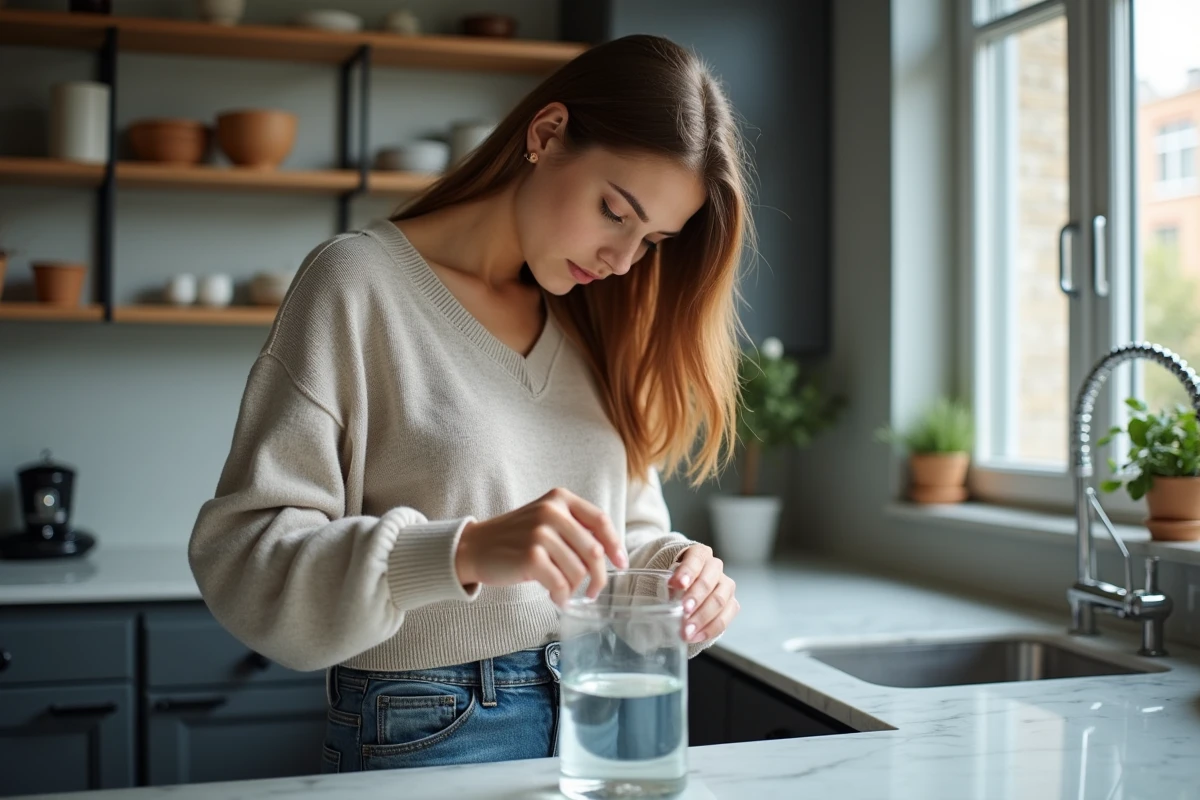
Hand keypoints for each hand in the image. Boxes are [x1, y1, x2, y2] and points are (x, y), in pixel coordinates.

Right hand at [454, 488, 628, 605]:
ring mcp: (541, 533)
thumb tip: (608, 555)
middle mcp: (552, 511)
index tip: (621, 563)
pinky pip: (561, 584)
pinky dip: (562, 596)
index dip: (615, 545)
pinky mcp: (531, 556)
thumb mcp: (545, 520)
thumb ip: (574, 529)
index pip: (600, 521)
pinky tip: (556, 598)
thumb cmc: (514, 538)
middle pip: (594, 551)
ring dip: (574, 589)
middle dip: (598, 577)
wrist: (474, 547)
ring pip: (578, 571)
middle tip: (593, 591)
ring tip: (563, 592)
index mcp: (560, 499)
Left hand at [667, 544, 738, 643]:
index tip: (676, 584)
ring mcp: (725, 586)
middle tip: (683, 610)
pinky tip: (695, 636)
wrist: (683, 590)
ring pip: (720, 600)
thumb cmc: (670, 581)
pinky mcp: (730, 604)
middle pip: (710, 580)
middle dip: (696, 596)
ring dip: (703, 617)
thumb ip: (657, 582)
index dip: (688, 571)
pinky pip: (725, 617)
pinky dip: (710, 629)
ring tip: (686, 631)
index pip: (697, 557)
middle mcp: (715, 567)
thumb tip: (653, 597)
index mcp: (699, 554)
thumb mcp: (661, 576)